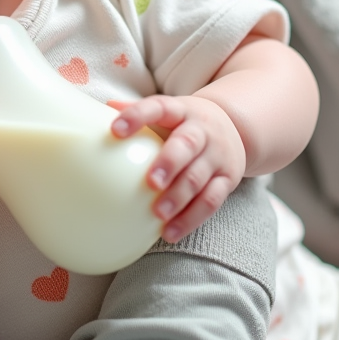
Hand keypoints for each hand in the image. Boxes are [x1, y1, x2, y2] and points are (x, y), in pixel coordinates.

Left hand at [110, 95, 245, 242]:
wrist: (234, 126)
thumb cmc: (185, 122)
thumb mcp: (167, 111)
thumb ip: (138, 112)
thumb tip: (104, 109)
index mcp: (181, 110)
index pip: (159, 107)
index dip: (137, 116)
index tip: (115, 130)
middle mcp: (202, 131)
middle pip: (187, 145)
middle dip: (169, 163)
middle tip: (151, 182)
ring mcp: (217, 156)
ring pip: (199, 177)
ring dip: (178, 197)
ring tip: (158, 214)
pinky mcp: (228, 179)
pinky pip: (212, 201)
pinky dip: (191, 219)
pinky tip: (171, 232)